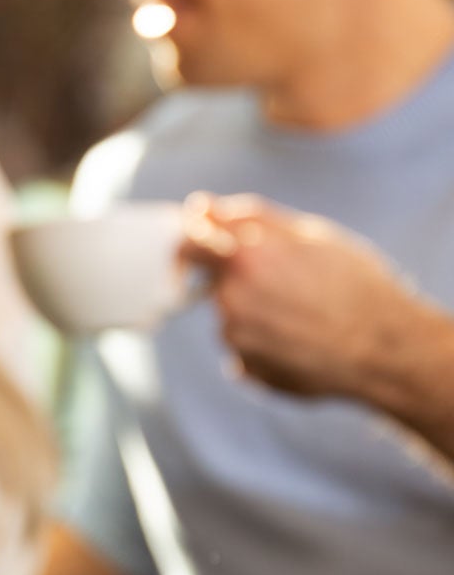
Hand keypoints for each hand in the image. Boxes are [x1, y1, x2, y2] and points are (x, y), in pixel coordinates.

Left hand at [180, 192, 417, 398]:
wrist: (384, 349)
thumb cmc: (354, 284)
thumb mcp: (309, 234)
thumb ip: (248, 217)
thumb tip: (202, 206)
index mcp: (245, 259)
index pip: (189, 243)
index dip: (198, 242)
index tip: (210, 244)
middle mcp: (231, 300)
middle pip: (219, 282)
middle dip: (246, 280)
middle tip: (296, 286)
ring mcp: (237, 339)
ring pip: (234, 316)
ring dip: (259, 313)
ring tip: (306, 315)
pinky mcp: (247, 369)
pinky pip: (246, 348)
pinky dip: (267, 342)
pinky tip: (303, 340)